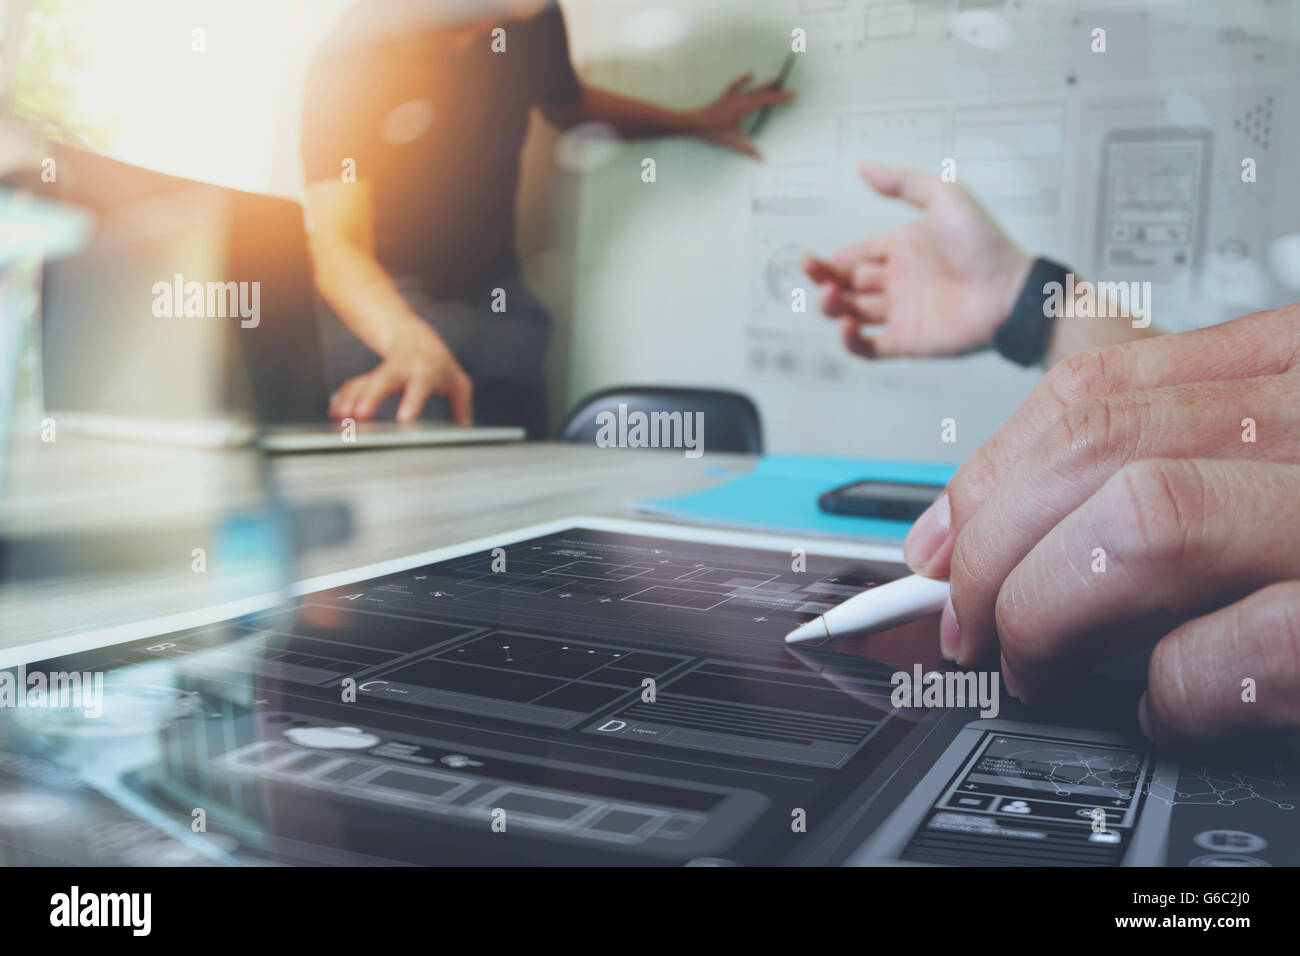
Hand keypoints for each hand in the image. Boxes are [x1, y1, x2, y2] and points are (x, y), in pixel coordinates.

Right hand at [328, 319, 471, 424]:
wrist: (412, 336)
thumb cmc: (439, 364)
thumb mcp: (457, 382)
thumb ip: (462, 405)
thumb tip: (466, 429)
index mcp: (426, 371)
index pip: (420, 385)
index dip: (411, 401)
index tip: (403, 419)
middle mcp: (403, 369)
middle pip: (385, 379)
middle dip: (371, 397)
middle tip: (360, 415)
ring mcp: (384, 371)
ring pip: (366, 382)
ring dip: (352, 399)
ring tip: (341, 417)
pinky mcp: (370, 376)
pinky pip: (355, 386)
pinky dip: (344, 398)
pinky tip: (336, 412)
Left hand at [688, 72, 792, 158]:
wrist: (694, 123)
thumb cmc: (712, 131)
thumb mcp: (732, 141)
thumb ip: (747, 149)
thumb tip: (760, 158)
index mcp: (743, 108)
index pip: (765, 101)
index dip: (779, 98)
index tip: (790, 94)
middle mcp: (739, 99)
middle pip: (761, 93)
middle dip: (775, 91)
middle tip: (787, 88)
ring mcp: (732, 97)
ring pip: (751, 90)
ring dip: (763, 86)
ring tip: (774, 81)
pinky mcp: (726, 98)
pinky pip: (736, 86)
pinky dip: (743, 81)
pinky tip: (750, 75)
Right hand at [803, 161, 1032, 358]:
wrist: (1011, 290)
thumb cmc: (983, 243)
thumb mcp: (944, 197)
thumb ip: (902, 183)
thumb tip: (863, 167)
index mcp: (901, 249)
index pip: (854, 256)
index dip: (832, 260)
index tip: (815, 259)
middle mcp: (897, 281)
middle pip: (847, 285)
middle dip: (825, 281)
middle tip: (816, 275)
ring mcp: (901, 313)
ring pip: (851, 314)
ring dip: (833, 307)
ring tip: (830, 296)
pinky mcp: (907, 342)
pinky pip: (869, 347)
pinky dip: (851, 341)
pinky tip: (846, 326)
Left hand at [901, 304, 1299, 743]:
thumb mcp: (1287, 449)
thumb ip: (1179, 454)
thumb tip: (1006, 521)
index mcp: (1296, 365)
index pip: (1092, 392)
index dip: (987, 475)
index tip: (939, 544)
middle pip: (1091, 449)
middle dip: (991, 550)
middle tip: (969, 625)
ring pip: (1141, 526)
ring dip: (1051, 612)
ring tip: (1040, 667)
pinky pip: (1241, 647)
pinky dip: (1173, 690)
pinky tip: (1171, 707)